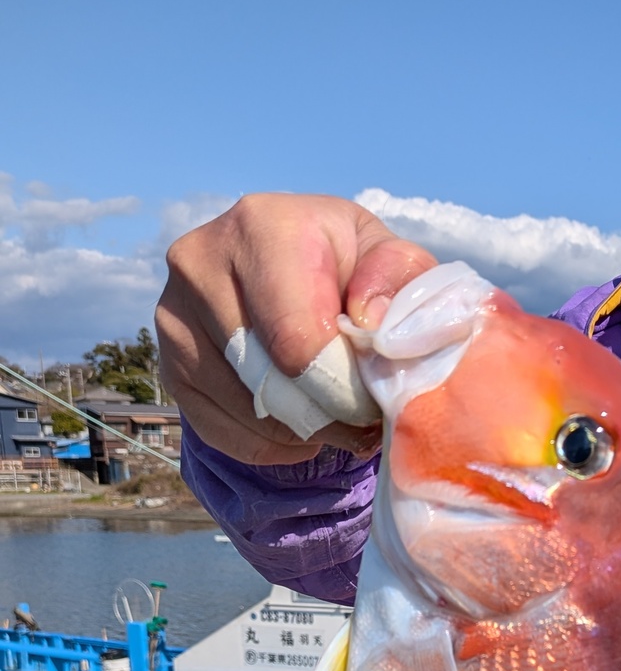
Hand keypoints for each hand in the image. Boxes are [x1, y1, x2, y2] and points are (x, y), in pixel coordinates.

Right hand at [156, 193, 435, 464]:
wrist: (290, 271)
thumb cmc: (349, 269)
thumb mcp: (390, 259)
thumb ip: (400, 280)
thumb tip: (370, 323)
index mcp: (260, 226)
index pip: (296, 340)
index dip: (344, 388)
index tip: (374, 398)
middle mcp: (200, 263)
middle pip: (269, 381)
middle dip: (327, 412)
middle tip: (362, 418)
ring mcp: (173, 317)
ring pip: (249, 414)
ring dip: (305, 432)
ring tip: (337, 416)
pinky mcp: (169, 367)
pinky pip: (227, 435)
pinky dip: (274, 445)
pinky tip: (300, 422)